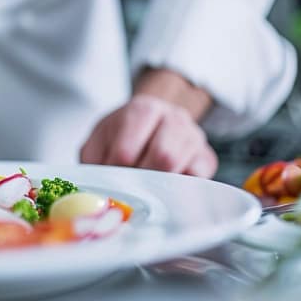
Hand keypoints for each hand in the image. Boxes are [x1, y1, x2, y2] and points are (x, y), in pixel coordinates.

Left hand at [80, 69, 217, 177]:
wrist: (154, 121)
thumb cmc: (121, 135)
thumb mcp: (99, 140)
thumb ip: (93, 159)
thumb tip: (98, 186)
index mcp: (143, 109)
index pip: (127, 150)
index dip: (115, 172)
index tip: (110, 180)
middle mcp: (174, 118)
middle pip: (162, 158)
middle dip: (141, 180)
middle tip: (129, 189)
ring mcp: (194, 137)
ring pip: (180, 170)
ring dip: (158, 187)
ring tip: (144, 189)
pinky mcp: (206, 158)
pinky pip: (197, 180)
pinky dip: (179, 190)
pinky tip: (164, 188)